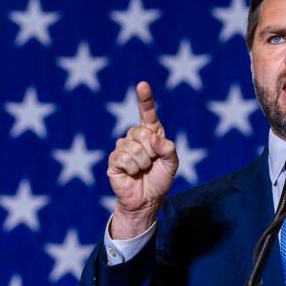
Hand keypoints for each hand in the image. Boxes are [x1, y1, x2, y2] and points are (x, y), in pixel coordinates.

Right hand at [107, 81, 177, 238]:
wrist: (147, 200)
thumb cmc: (160, 180)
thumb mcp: (172, 164)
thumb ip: (168, 148)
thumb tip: (153, 138)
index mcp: (152, 134)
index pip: (147, 114)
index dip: (145, 100)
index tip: (142, 85)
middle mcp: (135, 137)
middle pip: (141, 132)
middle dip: (151, 151)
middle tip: (151, 163)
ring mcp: (122, 148)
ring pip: (132, 147)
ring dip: (142, 163)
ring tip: (142, 171)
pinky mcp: (114, 160)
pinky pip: (123, 158)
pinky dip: (132, 168)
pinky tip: (132, 174)